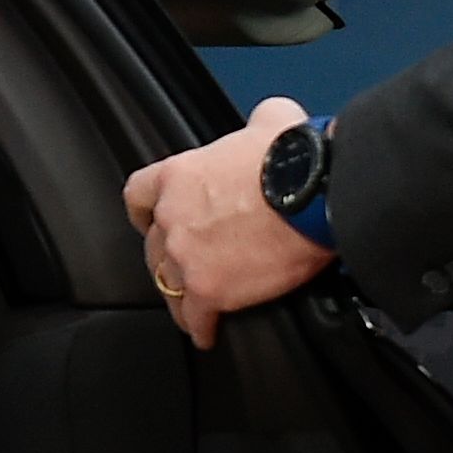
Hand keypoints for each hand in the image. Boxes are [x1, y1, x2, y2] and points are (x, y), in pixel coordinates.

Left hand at [122, 97, 337, 349]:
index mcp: (177, 176)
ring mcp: (186, 258)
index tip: (151, 220)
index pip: (137, 195)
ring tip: (194, 307)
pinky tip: (208, 333)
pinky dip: (201, 327)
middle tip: (189, 264)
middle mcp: (172, 218)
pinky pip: (195, 318)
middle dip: (168, 256)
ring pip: (168, 285)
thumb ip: (258, 121)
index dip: (145, 211)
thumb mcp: (272, 120)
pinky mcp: (210, 291)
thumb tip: (269, 120)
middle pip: (152, 246)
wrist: (315, 195)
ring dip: (181, 295)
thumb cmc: (294, 158)